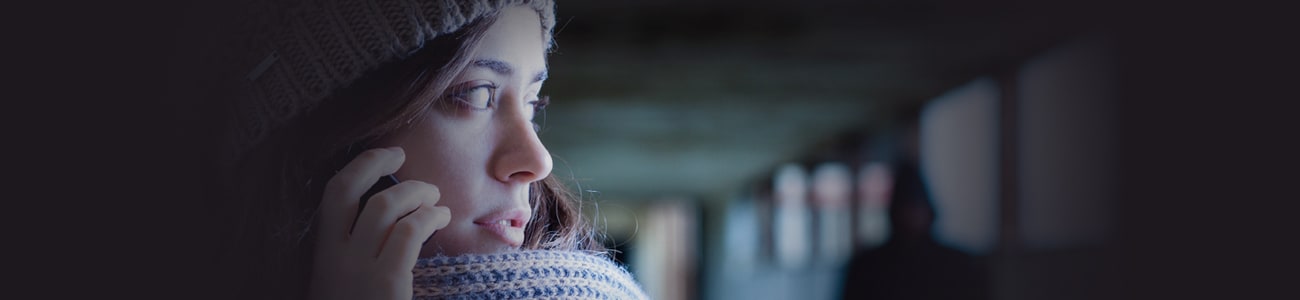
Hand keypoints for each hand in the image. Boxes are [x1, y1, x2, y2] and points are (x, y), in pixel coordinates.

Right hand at [309, 147, 449, 299]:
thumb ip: (354, 256)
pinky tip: (442, 218)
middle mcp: (332, 259)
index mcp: (323, 258)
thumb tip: (386, 223)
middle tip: (400, 154)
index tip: (383, 156)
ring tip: (435, 198)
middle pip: (343, 189)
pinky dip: (429, 216)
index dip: (358, 167)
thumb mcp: (344, 285)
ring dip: (415, 191)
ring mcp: (357, 269)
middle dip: (373, 161)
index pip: (330, 197)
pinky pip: (409, 230)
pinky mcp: (386, 281)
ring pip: (384, 205)